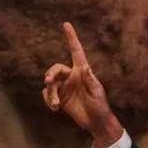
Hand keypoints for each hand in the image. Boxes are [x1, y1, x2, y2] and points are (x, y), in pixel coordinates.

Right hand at [41, 22, 123, 147]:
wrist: (95, 123)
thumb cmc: (99, 106)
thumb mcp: (96, 93)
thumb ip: (89, 80)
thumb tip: (85, 66)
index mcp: (82, 71)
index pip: (76, 51)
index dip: (71, 38)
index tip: (66, 24)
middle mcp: (72, 76)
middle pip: (56, 69)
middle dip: (51, 74)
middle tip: (48, 81)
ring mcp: (65, 87)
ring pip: (50, 83)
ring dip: (50, 93)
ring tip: (56, 104)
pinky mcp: (60, 97)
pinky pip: (48, 93)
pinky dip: (48, 99)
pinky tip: (54, 107)